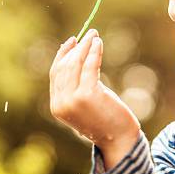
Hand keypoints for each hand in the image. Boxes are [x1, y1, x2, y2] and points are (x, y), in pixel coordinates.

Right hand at [49, 29, 140, 169]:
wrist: (119, 140)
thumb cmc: (105, 120)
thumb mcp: (85, 103)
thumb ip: (76, 86)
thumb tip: (79, 55)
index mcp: (57, 106)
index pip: (55, 74)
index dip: (62, 55)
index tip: (71, 41)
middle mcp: (61, 103)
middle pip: (65, 66)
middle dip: (76, 47)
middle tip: (88, 34)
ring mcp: (72, 100)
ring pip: (75, 64)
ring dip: (85, 46)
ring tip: (94, 35)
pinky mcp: (87, 95)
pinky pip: (89, 66)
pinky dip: (94, 52)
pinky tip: (98, 43)